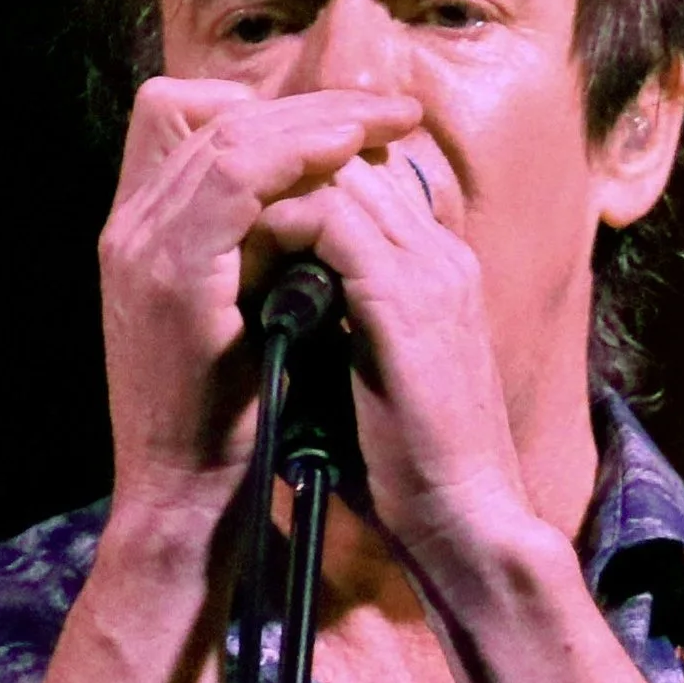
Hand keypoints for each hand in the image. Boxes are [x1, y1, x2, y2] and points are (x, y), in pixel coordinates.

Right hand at [98, 76, 422, 519]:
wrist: (185, 497)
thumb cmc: (226, 421)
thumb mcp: (240, 316)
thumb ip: (259, 252)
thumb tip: (322, 198)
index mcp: (141, 234)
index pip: (185, 119)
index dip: (268, 110)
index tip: (346, 125)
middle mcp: (129, 228)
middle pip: (211, 112)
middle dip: (310, 103)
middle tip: (388, 109)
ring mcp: (143, 246)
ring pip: (227, 135)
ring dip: (316, 121)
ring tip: (382, 123)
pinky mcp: (172, 273)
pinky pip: (236, 180)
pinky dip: (297, 158)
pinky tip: (349, 157)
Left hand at [258, 141, 540, 602]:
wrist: (466, 521)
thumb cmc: (411, 468)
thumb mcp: (367, 377)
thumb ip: (334, 328)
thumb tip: (275, 310)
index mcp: (437, 270)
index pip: (365, 182)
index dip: (298, 183)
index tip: (239, 210)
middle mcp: (439, 254)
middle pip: (352, 162)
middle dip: (279, 169)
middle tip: (217, 196)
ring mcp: (430, 270)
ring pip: (340, 176)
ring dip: (273, 190)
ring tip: (220, 218)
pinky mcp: (407, 300)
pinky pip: (333, 223)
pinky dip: (280, 226)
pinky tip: (237, 253)